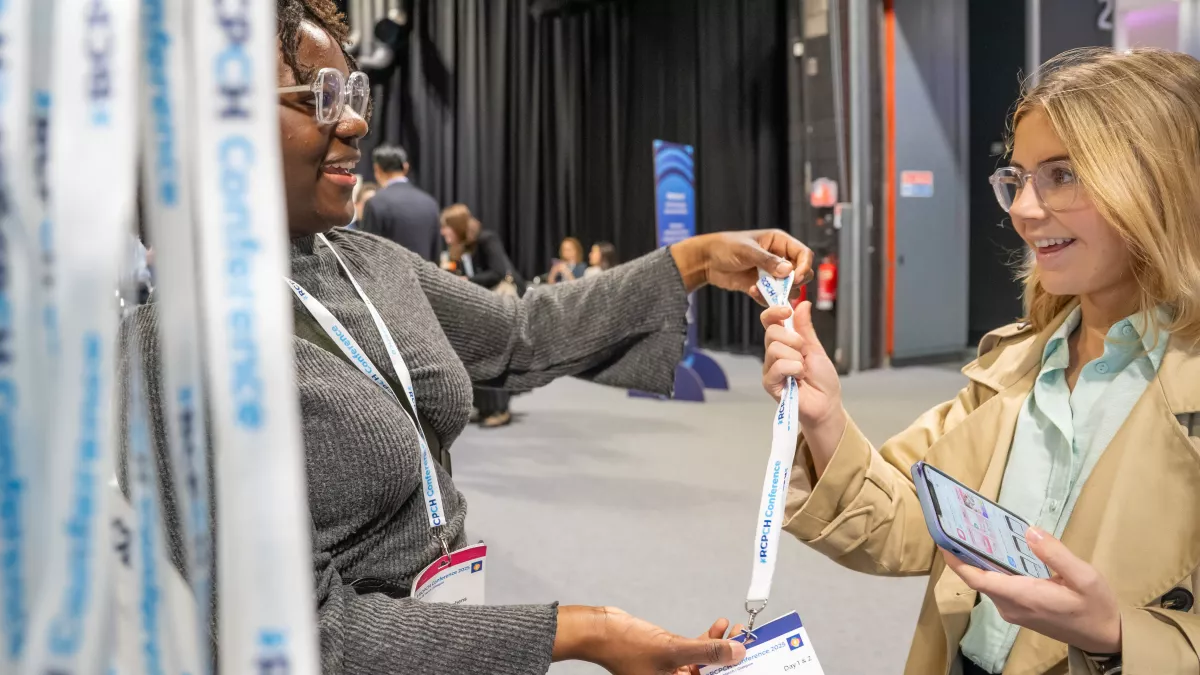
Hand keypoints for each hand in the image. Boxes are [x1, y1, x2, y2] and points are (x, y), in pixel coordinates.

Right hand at [553, 606, 745, 674]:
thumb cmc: (625, 647)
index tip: (751, 660)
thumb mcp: (673, 650)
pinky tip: (718, 626)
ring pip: (706, 660)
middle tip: (746, 642)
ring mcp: (674, 668)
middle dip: (730, 657)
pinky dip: (707, 638)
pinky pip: (695, 649)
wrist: (602, 631)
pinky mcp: (670, 653)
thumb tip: (736, 653)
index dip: (732, 672)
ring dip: (720, 645)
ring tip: (734, 630)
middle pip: (712, 673)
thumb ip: (706, 651)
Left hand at [670, 230, 812, 297]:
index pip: (804, 254)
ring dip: (778, 293)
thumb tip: (788, 270)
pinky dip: (766, 299)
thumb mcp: (747, 250)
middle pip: (801, 273)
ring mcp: (771, 274)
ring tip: (760, 288)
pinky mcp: (762, 286)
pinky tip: (751, 291)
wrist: (706, 261)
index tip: (795, 278)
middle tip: (782, 288)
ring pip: (789, 288)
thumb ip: (768, 260)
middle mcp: (779, 258)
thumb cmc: (726, 247)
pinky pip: (773, 297)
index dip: (804, 266)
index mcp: (780, 242)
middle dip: (794, 282)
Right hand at [761, 301, 845, 472]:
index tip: (786, 310)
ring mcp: (770, 368)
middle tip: (803, 352)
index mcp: (784, 342)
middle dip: (793, 339)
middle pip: (771, 331)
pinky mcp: (769, 383)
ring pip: (774, 348)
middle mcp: (774, 353)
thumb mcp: (816, 348)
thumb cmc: (822, 379)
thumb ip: (806, 328)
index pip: (769, 320)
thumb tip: (803, 303)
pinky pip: (777, 366)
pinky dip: (793, 369)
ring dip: (795, 358)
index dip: (774, 311)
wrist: (826, 404)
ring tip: (803, 370)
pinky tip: (799, 378)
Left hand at [941, 527, 1121, 653]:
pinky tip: (998, 549)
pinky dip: (994, 568)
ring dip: (980, 559)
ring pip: (988, 582)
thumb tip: (1029, 532)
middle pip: (979, 577)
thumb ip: (1056, 554)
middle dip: (966, 552)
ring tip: (977, 529)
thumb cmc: (1096, 607)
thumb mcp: (1085, 577)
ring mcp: (1013, 610)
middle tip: (962, 522)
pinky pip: (998, 587)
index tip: (943, 539)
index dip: (957, 560)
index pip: (978, 579)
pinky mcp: (1019, 610)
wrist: (1105, 637)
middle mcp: (1011, 606)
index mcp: (1024, 597)